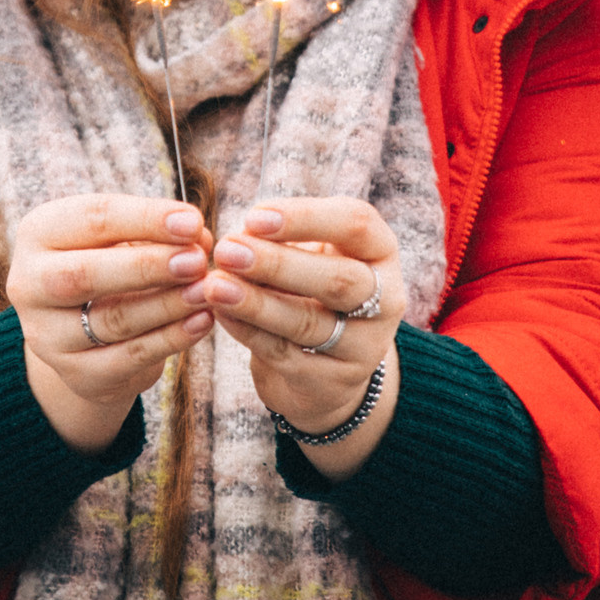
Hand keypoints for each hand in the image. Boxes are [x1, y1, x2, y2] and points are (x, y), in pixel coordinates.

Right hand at [7, 193, 214, 453]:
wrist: (82, 332)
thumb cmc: (108, 263)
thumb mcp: (121, 238)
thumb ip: (155, 234)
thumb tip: (199, 236)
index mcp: (38, 233)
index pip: (92, 219)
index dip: (145, 218)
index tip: (193, 220)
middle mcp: (29, 283)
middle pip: (85, 275)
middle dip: (147, 266)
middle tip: (197, 260)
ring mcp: (46, 335)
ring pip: (111, 320)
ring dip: (166, 305)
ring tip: (206, 291)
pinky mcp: (75, 373)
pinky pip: (128, 357)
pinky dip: (170, 339)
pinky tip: (201, 322)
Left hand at [205, 199, 402, 478]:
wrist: (329, 364)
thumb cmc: (313, 286)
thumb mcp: (313, 252)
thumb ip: (286, 239)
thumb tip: (243, 234)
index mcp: (380, 251)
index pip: (356, 224)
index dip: (306, 217)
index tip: (253, 217)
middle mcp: (385, 299)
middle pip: (338, 280)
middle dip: (277, 264)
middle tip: (227, 250)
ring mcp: (364, 346)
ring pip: (308, 323)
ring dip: (256, 302)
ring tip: (214, 285)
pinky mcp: (333, 382)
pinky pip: (284, 354)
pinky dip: (247, 330)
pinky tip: (219, 312)